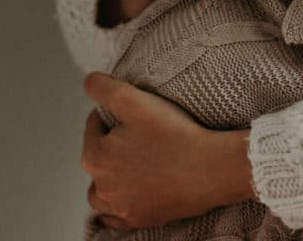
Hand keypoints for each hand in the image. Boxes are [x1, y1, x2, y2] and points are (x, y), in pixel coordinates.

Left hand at [80, 73, 255, 229]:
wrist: (213, 168)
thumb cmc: (177, 136)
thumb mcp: (136, 101)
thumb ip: (105, 89)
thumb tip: (88, 82)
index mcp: (95, 157)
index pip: (94, 126)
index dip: (114, 115)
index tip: (136, 114)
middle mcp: (102, 187)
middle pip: (99, 158)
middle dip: (113, 145)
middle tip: (141, 135)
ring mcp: (121, 207)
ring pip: (103, 191)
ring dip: (111, 178)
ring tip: (135, 164)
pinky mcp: (140, 220)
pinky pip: (116, 218)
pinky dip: (119, 207)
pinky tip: (132, 194)